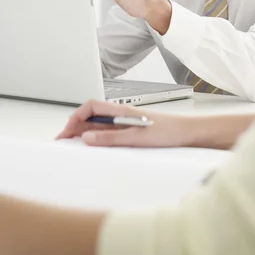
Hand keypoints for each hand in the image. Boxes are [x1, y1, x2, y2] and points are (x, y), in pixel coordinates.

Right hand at [56, 99, 192, 147]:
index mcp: (122, 110)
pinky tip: (98, 148)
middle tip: (65, 142)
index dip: (76, 117)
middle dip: (76, 126)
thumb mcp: (136, 137)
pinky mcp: (133, 131)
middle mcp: (123, 114)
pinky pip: (110, 132)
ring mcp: (127, 123)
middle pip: (92, 116)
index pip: (91, 106)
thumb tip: (86, 137)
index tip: (67, 132)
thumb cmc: (168, 132)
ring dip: (86, 133)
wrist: (189, 134)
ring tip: (76, 145)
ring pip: (100, 124)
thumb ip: (110, 137)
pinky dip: (99, 138)